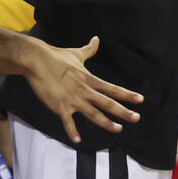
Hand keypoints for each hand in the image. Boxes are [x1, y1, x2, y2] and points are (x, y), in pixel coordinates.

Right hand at [21, 35, 143, 143]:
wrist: (37, 61)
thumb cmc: (57, 56)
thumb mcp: (77, 53)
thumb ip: (89, 49)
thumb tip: (96, 39)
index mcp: (90, 79)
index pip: (113, 89)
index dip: (127, 94)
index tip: (140, 99)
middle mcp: (85, 90)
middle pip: (108, 103)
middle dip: (123, 111)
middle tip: (137, 118)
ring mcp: (73, 99)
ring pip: (93, 113)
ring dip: (106, 123)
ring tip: (118, 129)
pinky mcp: (59, 106)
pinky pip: (67, 121)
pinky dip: (72, 131)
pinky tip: (77, 140)